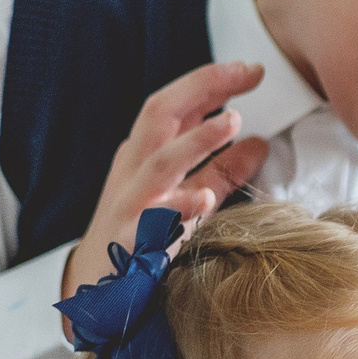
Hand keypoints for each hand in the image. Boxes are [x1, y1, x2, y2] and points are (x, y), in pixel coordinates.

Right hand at [60, 60, 270, 310]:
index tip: (252, 69)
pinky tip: (203, 200)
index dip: (211, 81)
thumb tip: (261, 143)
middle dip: (202, 87)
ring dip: (197, 139)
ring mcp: (131, 203)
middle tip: (246, 74)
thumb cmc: (143, 236)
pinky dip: (178, 208)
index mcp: (146, 153)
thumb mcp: (186, 196)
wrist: (96, 289)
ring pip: (159, 161)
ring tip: (233, 121)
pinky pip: (153, 222)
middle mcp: (135, 169)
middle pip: (159, 113)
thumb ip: (221, 170)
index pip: (176, 104)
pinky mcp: (130, 241)